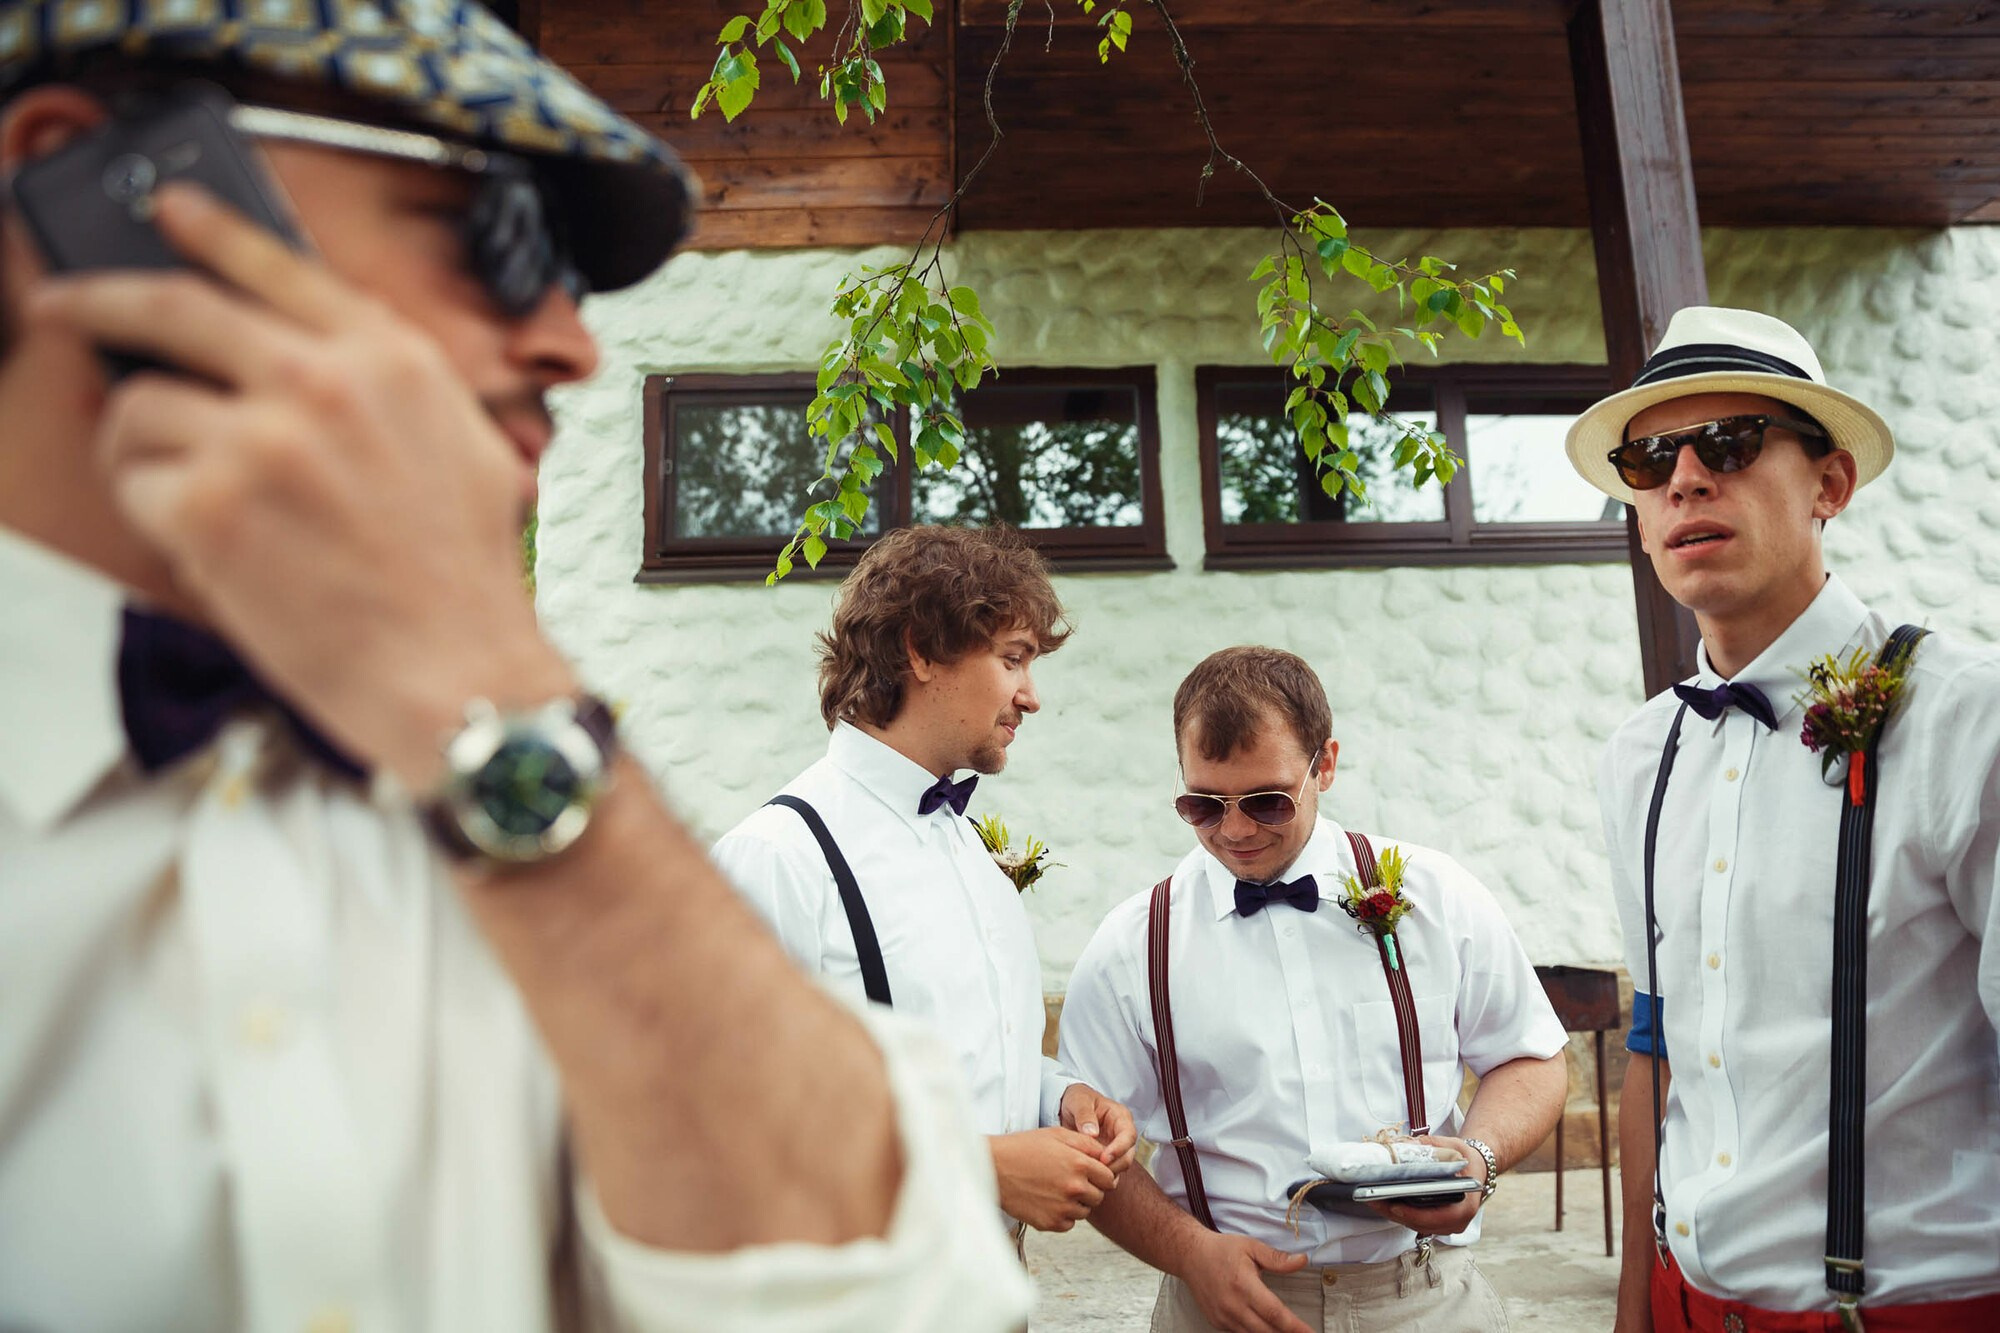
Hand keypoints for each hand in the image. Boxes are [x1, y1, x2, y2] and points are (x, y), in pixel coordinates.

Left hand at [29, 184, 574, 787]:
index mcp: (393, 360)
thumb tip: (305, 355)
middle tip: (62, 306)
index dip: (211, 229)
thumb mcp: (470, 451)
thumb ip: (392, 390)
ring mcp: (263, 439)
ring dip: (146, 451)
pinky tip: (207, 546)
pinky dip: (154, 515)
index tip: (167, 210)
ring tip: (190, 500)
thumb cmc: (465, 584)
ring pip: (142, 405)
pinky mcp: (211, 504)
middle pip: (174, 307)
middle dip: (97, 299)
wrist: (461, 674)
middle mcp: (325, 382)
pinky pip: (135, 480)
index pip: (280, 265)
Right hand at [990, 1127, 1118, 1230]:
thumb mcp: (1056, 1135)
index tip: (1091, 1172)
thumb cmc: (1023, 1147)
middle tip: (1071, 1180)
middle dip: (1091, 1188)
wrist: (993, 1167)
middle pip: (1100, 1196)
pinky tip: (1048, 1200)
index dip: (1101, 1174)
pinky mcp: (1049, 1223)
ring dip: (1077, 1202)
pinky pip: (1069, 1224)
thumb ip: (1086, 1144)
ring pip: (1085, 1211)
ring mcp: (1062, 1208)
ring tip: (1056, 1189)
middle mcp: (1074, 1187)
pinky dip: (1063, 1215)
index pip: (1109, 1177)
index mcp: (1079, 1164)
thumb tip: (1106, 1155)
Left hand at [1058, 1081, 1138, 1173]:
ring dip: (1107, 1173)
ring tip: (1089, 1175)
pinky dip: (1100, 1176)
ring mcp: (1115, 1147)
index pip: (1129, 1136)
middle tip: (1095, 1171)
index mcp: (1120, 1117)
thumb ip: (1085, 1115)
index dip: (1119, 1149)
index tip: (1104, 1158)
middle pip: (1128, 1155)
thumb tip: (1092, 1133)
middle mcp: (1122, 1134)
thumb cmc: (1077, 1099)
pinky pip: (1109, 1171)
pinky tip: (1087, 1176)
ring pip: (1120, 1166)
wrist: (1069, 1106)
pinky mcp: (1107, 1157)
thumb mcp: (1079, 1101)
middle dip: (1114, 1165)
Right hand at [1178, 1232, 1312, 1332]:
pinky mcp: (1217, 1322)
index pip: (1274, 1312)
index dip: (1295, 1326)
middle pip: (1267, 1330)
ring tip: (1286, 1331)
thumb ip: (1277, 1258)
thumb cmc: (1221, 1250)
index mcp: (1243, 1285)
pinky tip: (1265, 1329)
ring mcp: (1223, 1317)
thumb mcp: (1251, 1247)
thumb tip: (1302, 1260)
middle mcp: (1233, 1305)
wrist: (1190, 1256)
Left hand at [1365, 1133, 1485, 1236]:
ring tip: (1372, 1200)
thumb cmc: (1466, 1160)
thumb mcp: (1454, 1147)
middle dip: (1395, 1213)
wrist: (1476, 1169)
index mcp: (1466, 1206)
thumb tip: (1410, 1144)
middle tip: (1372, 1199)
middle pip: (1422, 1224)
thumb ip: (1432, 1145)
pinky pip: (1417, 1223)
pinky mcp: (1438, 1224)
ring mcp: (1448, 1226)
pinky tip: (1383, 1202)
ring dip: (1394, 1215)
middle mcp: (1458, 1221)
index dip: (1414, 1214)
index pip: (1438, 1217)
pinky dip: (1400, 1214)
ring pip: (1416, 1226)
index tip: (1394, 1206)